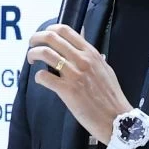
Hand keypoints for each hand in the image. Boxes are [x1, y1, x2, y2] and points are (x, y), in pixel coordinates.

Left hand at [24, 24, 129, 145]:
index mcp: (91, 53)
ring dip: (33, 54)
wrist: (117, 118)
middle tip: (31, 45)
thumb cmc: (111, 96)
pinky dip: (38, 77)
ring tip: (31, 60)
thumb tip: (81, 35)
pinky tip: (41, 80)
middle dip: (36, 38)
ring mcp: (74, 74)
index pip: (65, 30)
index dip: (49, 30)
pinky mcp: (67, 90)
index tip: (44, 36)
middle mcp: (82, 60)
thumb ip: (90, 53)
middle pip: (51, 38)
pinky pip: (44, 77)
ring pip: (45, 54)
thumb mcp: (104, 67)